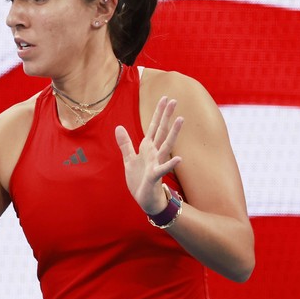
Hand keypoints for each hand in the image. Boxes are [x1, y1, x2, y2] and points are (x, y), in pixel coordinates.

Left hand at [114, 96, 182, 213]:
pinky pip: (163, 169)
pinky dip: (171, 164)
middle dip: (167, 116)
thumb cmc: (139, 180)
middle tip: (175, 100)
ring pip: (166, 146)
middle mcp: (155, 153)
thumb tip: (118, 127)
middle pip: (162, 131)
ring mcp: (156, 164)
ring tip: (181, 119)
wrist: (145, 200)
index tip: (165, 98)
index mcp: (148, 148)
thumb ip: (125, 144)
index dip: (159, 113)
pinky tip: (179, 159)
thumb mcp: (129, 160)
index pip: (154, 127)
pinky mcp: (155, 176)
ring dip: (173, 133)